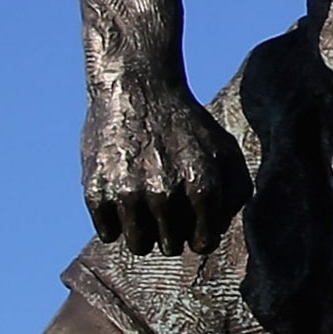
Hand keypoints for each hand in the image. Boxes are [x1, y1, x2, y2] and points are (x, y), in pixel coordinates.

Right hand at [86, 73, 246, 253]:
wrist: (137, 87)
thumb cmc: (185, 122)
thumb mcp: (224, 149)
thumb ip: (235, 190)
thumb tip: (225, 228)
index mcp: (202, 186)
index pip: (203, 242)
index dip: (198, 233)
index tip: (192, 220)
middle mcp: (166, 194)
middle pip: (170, 246)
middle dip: (171, 232)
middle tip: (165, 205)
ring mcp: (128, 193)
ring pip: (138, 244)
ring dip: (142, 232)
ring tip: (143, 206)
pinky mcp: (96, 190)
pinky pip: (106, 233)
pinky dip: (113, 222)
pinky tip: (120, 197)